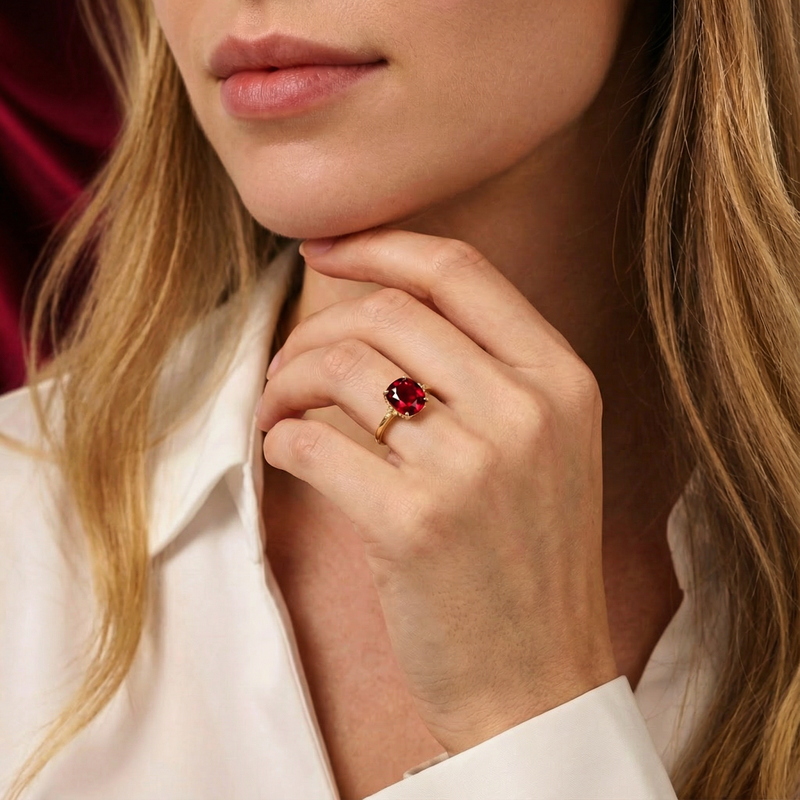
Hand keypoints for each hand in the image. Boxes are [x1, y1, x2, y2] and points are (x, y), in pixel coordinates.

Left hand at [255, 228, 617, 753]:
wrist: (536, 680)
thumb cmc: (526, 560)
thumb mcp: (542, 448)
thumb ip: (485, 372)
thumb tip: (381, 307)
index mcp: (562, 380)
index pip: (460, 270)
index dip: (381, 246)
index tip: (323, 249)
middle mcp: (526, 410)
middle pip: (388, 313)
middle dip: (317, 328)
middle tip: (290, 366)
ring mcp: (473, 467)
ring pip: (341, 368)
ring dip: (287, 380)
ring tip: (280, 409)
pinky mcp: (413, 523)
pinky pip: (312, 441)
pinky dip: (281, 436)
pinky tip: (285, 453)